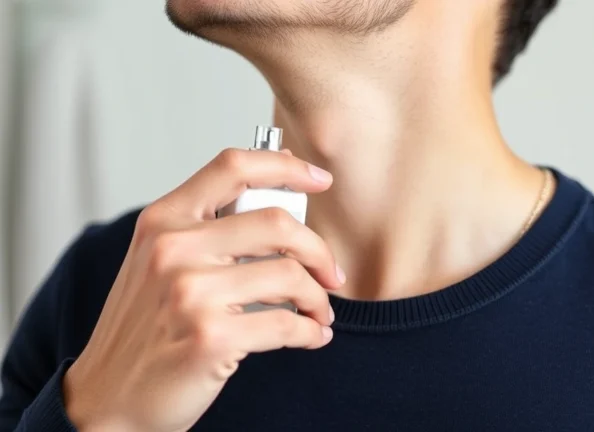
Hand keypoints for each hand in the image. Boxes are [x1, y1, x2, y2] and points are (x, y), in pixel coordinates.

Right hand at [62, 148, 344, 431]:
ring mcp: (190, 292)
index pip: (233, 166)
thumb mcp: (159, 264)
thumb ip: (208, 229)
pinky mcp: (211, 336)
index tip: (319, 178)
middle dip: (320, 250)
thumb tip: (281, 198)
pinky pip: (288, 324)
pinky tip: (311, 336)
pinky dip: (311, 332)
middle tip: (331, 273)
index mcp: (163, 220)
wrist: (109, 400)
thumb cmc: (144, 331)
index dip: (286, 166)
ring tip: (319, 313)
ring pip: (290, 275)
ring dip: (318, 299)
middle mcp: (173, 248)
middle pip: (278, 222)